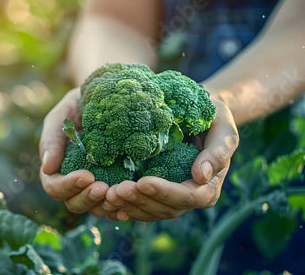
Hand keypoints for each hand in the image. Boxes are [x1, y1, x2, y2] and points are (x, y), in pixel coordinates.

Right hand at [39, 88, 118, 219]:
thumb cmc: (79, 104)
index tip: (86, 176)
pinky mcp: (116, 185)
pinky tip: (131, 204)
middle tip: (103, 188)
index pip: (54, 187)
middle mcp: (74, 182)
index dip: (68, 186)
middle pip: (74, 203)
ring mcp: (95, 186)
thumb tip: (47, 168)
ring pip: (95, 209)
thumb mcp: (62, 115)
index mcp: (56, 168)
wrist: (108, 96)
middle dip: (87, 198)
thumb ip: (52, 139)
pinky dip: (121, 208)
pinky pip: (116, 206)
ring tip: (119, 194)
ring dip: (105, 206)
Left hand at [104, 100, 238, 221]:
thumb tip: (201, 176)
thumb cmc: (215, 120)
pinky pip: (139, 206)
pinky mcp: (154, 194)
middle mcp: (189, 198)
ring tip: (108, 194)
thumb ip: (217, 152)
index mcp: (208, 187)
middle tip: (117, 189)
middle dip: (140, 200)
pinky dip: (123, 207)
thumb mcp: (223, 130)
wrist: (201, 117)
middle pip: (165, 209)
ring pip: (149, 212)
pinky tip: (107, 201)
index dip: (165, 192)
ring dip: (128, 206)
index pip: (188, 197)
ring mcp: (170, 198)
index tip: (143, 182)